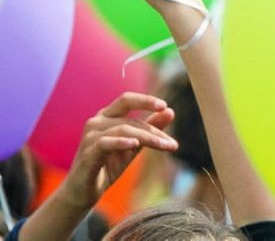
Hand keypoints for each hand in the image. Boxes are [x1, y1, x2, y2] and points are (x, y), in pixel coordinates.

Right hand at [60, 93, 176, 209]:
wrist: (83, 192)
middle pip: (129, 119)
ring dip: (148, 138)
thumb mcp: (134, 146)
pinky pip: (105, 143)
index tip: (164, 106)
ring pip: (123, 130)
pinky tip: (134, 145)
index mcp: (106, 116)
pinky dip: (120, 142)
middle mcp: (96, 123)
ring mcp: (89, 138)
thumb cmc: (108, 165)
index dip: (145, 100)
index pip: (126, 100)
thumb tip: (170, 111)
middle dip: (153, 130)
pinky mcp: (87, 154)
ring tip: (166, 147)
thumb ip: (150, 128)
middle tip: (173, 144)